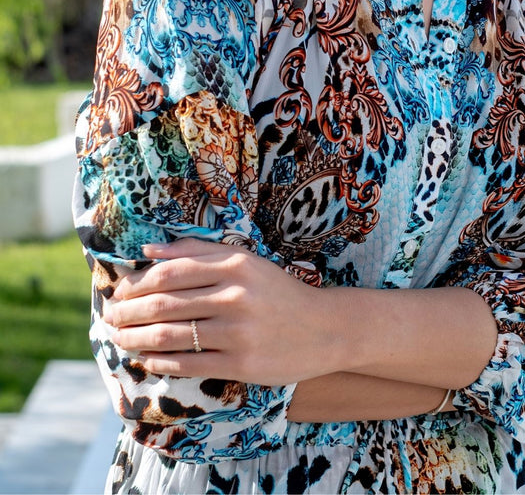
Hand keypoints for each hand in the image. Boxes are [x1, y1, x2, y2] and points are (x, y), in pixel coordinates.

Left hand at [103, 237, 334, 384]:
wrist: (324, 328)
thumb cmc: (278, 292)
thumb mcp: (246, 261)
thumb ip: (198, 251)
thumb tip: (149, 251)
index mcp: (235, 264)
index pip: (171, 272)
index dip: (137, 283)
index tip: (119, 292)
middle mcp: (236, 295)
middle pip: (166, 304)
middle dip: (129, 312)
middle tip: (110, 318)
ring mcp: (238, 331)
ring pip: (172, 335)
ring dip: (137, 339)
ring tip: (121, 340)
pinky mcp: (242, 363)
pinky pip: (189, 363)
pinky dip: (161, 362)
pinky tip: (148, 359)